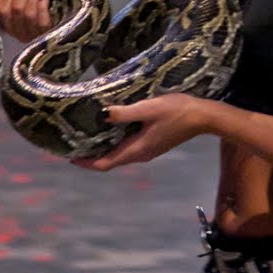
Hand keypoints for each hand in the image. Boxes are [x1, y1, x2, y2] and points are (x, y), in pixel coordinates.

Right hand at [0, 0, 52, 42]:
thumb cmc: (35, 5)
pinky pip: (42, 19)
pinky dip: (43, 4)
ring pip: (29, 14)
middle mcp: (18, 33)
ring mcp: (32, 35)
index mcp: (8, 24)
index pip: (2, 10)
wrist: (60, 25)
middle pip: (17, 9)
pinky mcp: (46, 35)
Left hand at [73, 94, 207, 170]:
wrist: (203, 116)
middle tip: (73, 145)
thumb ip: (125, 113)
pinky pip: (128, 148)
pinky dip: (115, 143)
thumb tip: (102, 114)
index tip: (69, 158)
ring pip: (119, 155)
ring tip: (87, 137)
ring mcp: (148, 151)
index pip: (105, 163)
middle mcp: (140, 155)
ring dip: (103, 149)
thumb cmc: (176, 111)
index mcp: (137, 150)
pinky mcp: (154, 144)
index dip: (86, 163)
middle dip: (91, 156)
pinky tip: (111, 130)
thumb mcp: (148, 109)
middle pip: (110, 161)